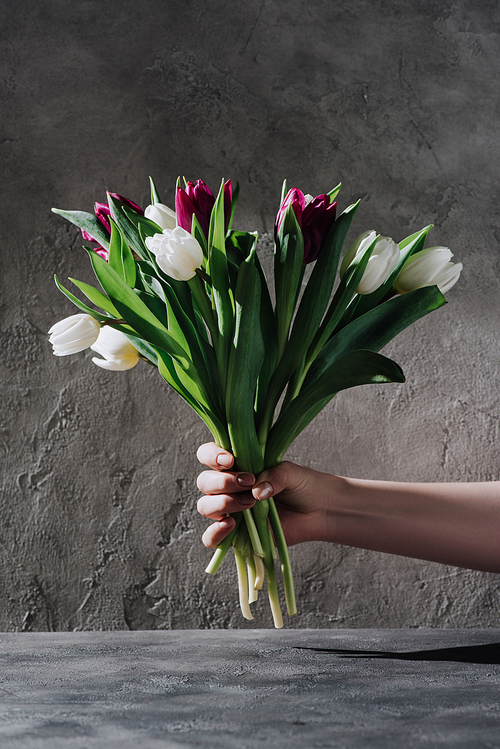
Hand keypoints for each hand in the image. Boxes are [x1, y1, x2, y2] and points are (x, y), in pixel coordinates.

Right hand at [196, 442, 336, 548]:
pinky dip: (215, 532)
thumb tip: (257, 491)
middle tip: (248, 482)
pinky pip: (211, 538)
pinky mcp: (235, 535)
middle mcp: (228, 487)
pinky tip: (231, 524)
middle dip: (222, 481)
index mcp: (236, 465)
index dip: (211, 456)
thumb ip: (274, 476)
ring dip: (223, 503)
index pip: (207, 455)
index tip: (230, 460)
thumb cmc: (303, 486)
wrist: (320, 511)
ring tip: (250, 503)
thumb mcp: (291, 472)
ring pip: (205, 507)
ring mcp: (230, 511)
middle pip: (204, 482)